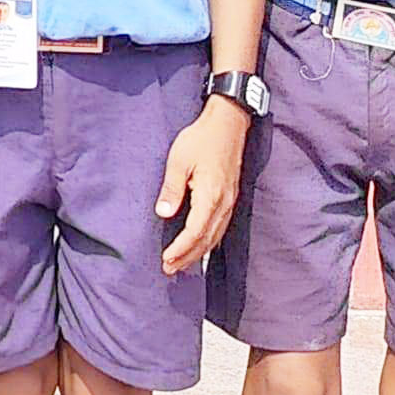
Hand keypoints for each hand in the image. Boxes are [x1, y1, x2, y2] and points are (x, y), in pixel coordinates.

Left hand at [157, 100, 248, 270]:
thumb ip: (171, 189)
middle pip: (206, 240)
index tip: (165, 260)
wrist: (228, 124)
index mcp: (211, 195)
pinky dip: (209, 241)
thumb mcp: (178, 161)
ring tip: (181, 264)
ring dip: (198, 252)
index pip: (195, 232)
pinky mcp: (231, 198)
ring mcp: (230, 202)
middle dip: (187, 257)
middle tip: (169, 270)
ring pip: (215, 236)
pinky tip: (200, 247)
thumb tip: (163, 213)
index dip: (180, 249)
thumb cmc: (200, 139)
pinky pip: (221, 227)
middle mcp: (224, 203)